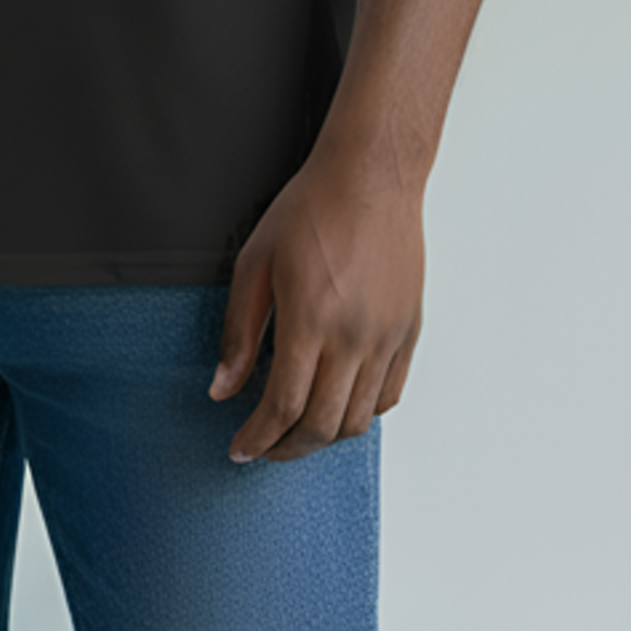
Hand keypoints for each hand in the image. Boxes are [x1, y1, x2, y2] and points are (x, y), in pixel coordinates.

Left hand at [210, 146, 424, 463]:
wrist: (371, 181)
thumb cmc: (309, 212)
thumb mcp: (254, 264)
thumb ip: (239, 332)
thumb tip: (222, 388)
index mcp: (310, 321)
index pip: (283, 406)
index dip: (258, 437)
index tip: (240, 449)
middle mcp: (354, 338)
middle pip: (323, 426)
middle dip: (287, 449)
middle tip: (263, 449)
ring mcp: (387, 340)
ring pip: (358, 420)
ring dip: (324, 438)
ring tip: (295, 433)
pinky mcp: (408, 334)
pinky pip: (388, 396)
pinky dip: (360, 415)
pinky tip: (336, 407)